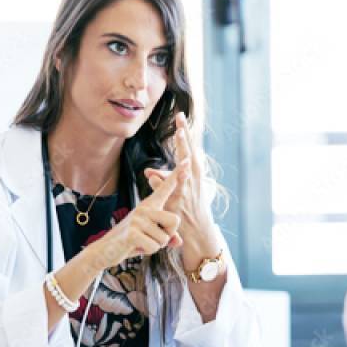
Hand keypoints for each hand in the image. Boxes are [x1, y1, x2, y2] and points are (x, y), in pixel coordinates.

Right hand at [88, 159, 190, 270]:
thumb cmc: (133, 241)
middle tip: (152, 237)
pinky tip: (136, 247)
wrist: (105, 250)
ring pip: (164, 238)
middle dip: (168, 234)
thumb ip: (168, 237)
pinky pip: (154, 246)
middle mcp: (145, 208)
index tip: (187, 160)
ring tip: (142, 241)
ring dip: (156, 245)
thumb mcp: (152, 236)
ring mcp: (138, 219)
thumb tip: (179, 242)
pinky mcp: (132, 233)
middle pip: (175, 221)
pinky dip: (148, 251)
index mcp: (150, 205)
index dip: (177, 174)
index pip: (166, 187)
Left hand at [143, 112, 219, 264]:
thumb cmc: (187, 209)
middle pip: (189, 151)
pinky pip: (176, 184)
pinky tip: (164, 170)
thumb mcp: (176, 191)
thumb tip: (148, 172)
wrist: (198, 230)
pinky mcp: (183, 198)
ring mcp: (189, 186)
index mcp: (194, 172)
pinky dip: (172, 176)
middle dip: (185, 135)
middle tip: (180, 119)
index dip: (184, 133)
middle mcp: (194, 177)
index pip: (188, 148)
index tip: (179, 116)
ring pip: (186, 164)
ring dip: (184, 149)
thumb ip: (162, 180)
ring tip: (180, 135)